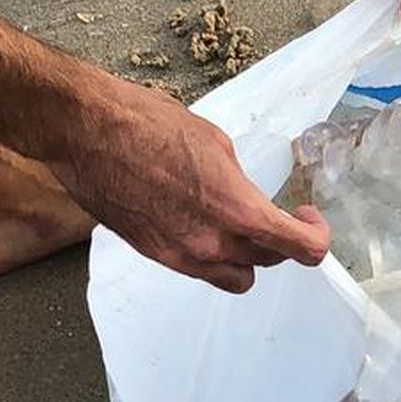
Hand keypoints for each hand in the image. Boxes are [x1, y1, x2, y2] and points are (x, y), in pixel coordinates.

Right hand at [54, 75, 330, 293]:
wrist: (85, 133)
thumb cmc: (146, 124)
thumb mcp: (215, 142)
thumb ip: (238, 181)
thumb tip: (244, 195)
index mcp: (237, 210)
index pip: (300, 248)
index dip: (315, 236)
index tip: (307, 218)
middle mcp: (212, 244)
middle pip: (269, 262)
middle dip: (280, 240)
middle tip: (278, 215)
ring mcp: (181, 256)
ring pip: (236, 278)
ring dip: (247, 258)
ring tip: (239, 227)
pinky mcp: (155, 255)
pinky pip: (200, 270)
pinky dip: (211, 255)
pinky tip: (201, 222)